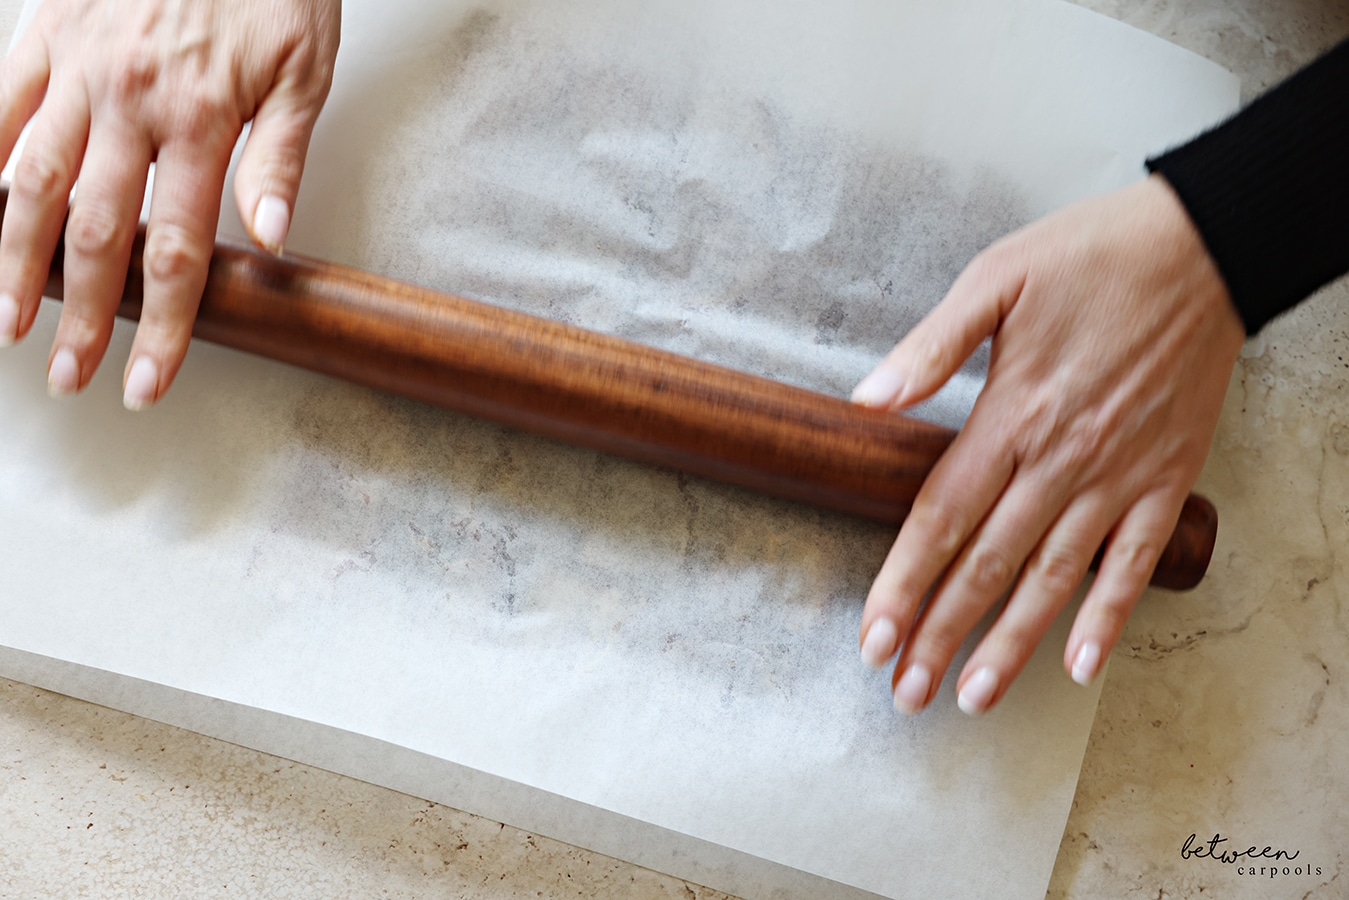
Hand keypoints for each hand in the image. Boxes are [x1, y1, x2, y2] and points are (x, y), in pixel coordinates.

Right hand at [0, 0, 339, 407]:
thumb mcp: (307, 71)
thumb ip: (283, 159)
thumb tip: (270, 241)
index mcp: (201, 120)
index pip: (176, 252)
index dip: (160, 327)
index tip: (147, 382)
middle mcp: (129, 102)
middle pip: (94, 235)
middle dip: (82, 316)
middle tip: (71, 375)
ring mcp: (78, 67)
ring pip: (29, 180)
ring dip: (14, 259)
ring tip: (9, 320)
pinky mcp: (46, 31)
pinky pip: (0, 106)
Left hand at [853, 175, 1243, 714]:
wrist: (1204, 247)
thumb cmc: (1091, 257)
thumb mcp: (996, 279)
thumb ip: (931, 346)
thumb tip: (867, 399)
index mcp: (1011, 414)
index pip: (941, 519)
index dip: (902, 583)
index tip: (874, 636)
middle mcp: (1061, 459)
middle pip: (987, 565)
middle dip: (941, 633)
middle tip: (907, 692)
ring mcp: (1117, 476)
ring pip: (1054, 580)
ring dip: (1011, 644)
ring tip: (974, 696)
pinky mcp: (1165, 480)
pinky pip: (1132, 562)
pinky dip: (1108, 617)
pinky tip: (1081, 666)